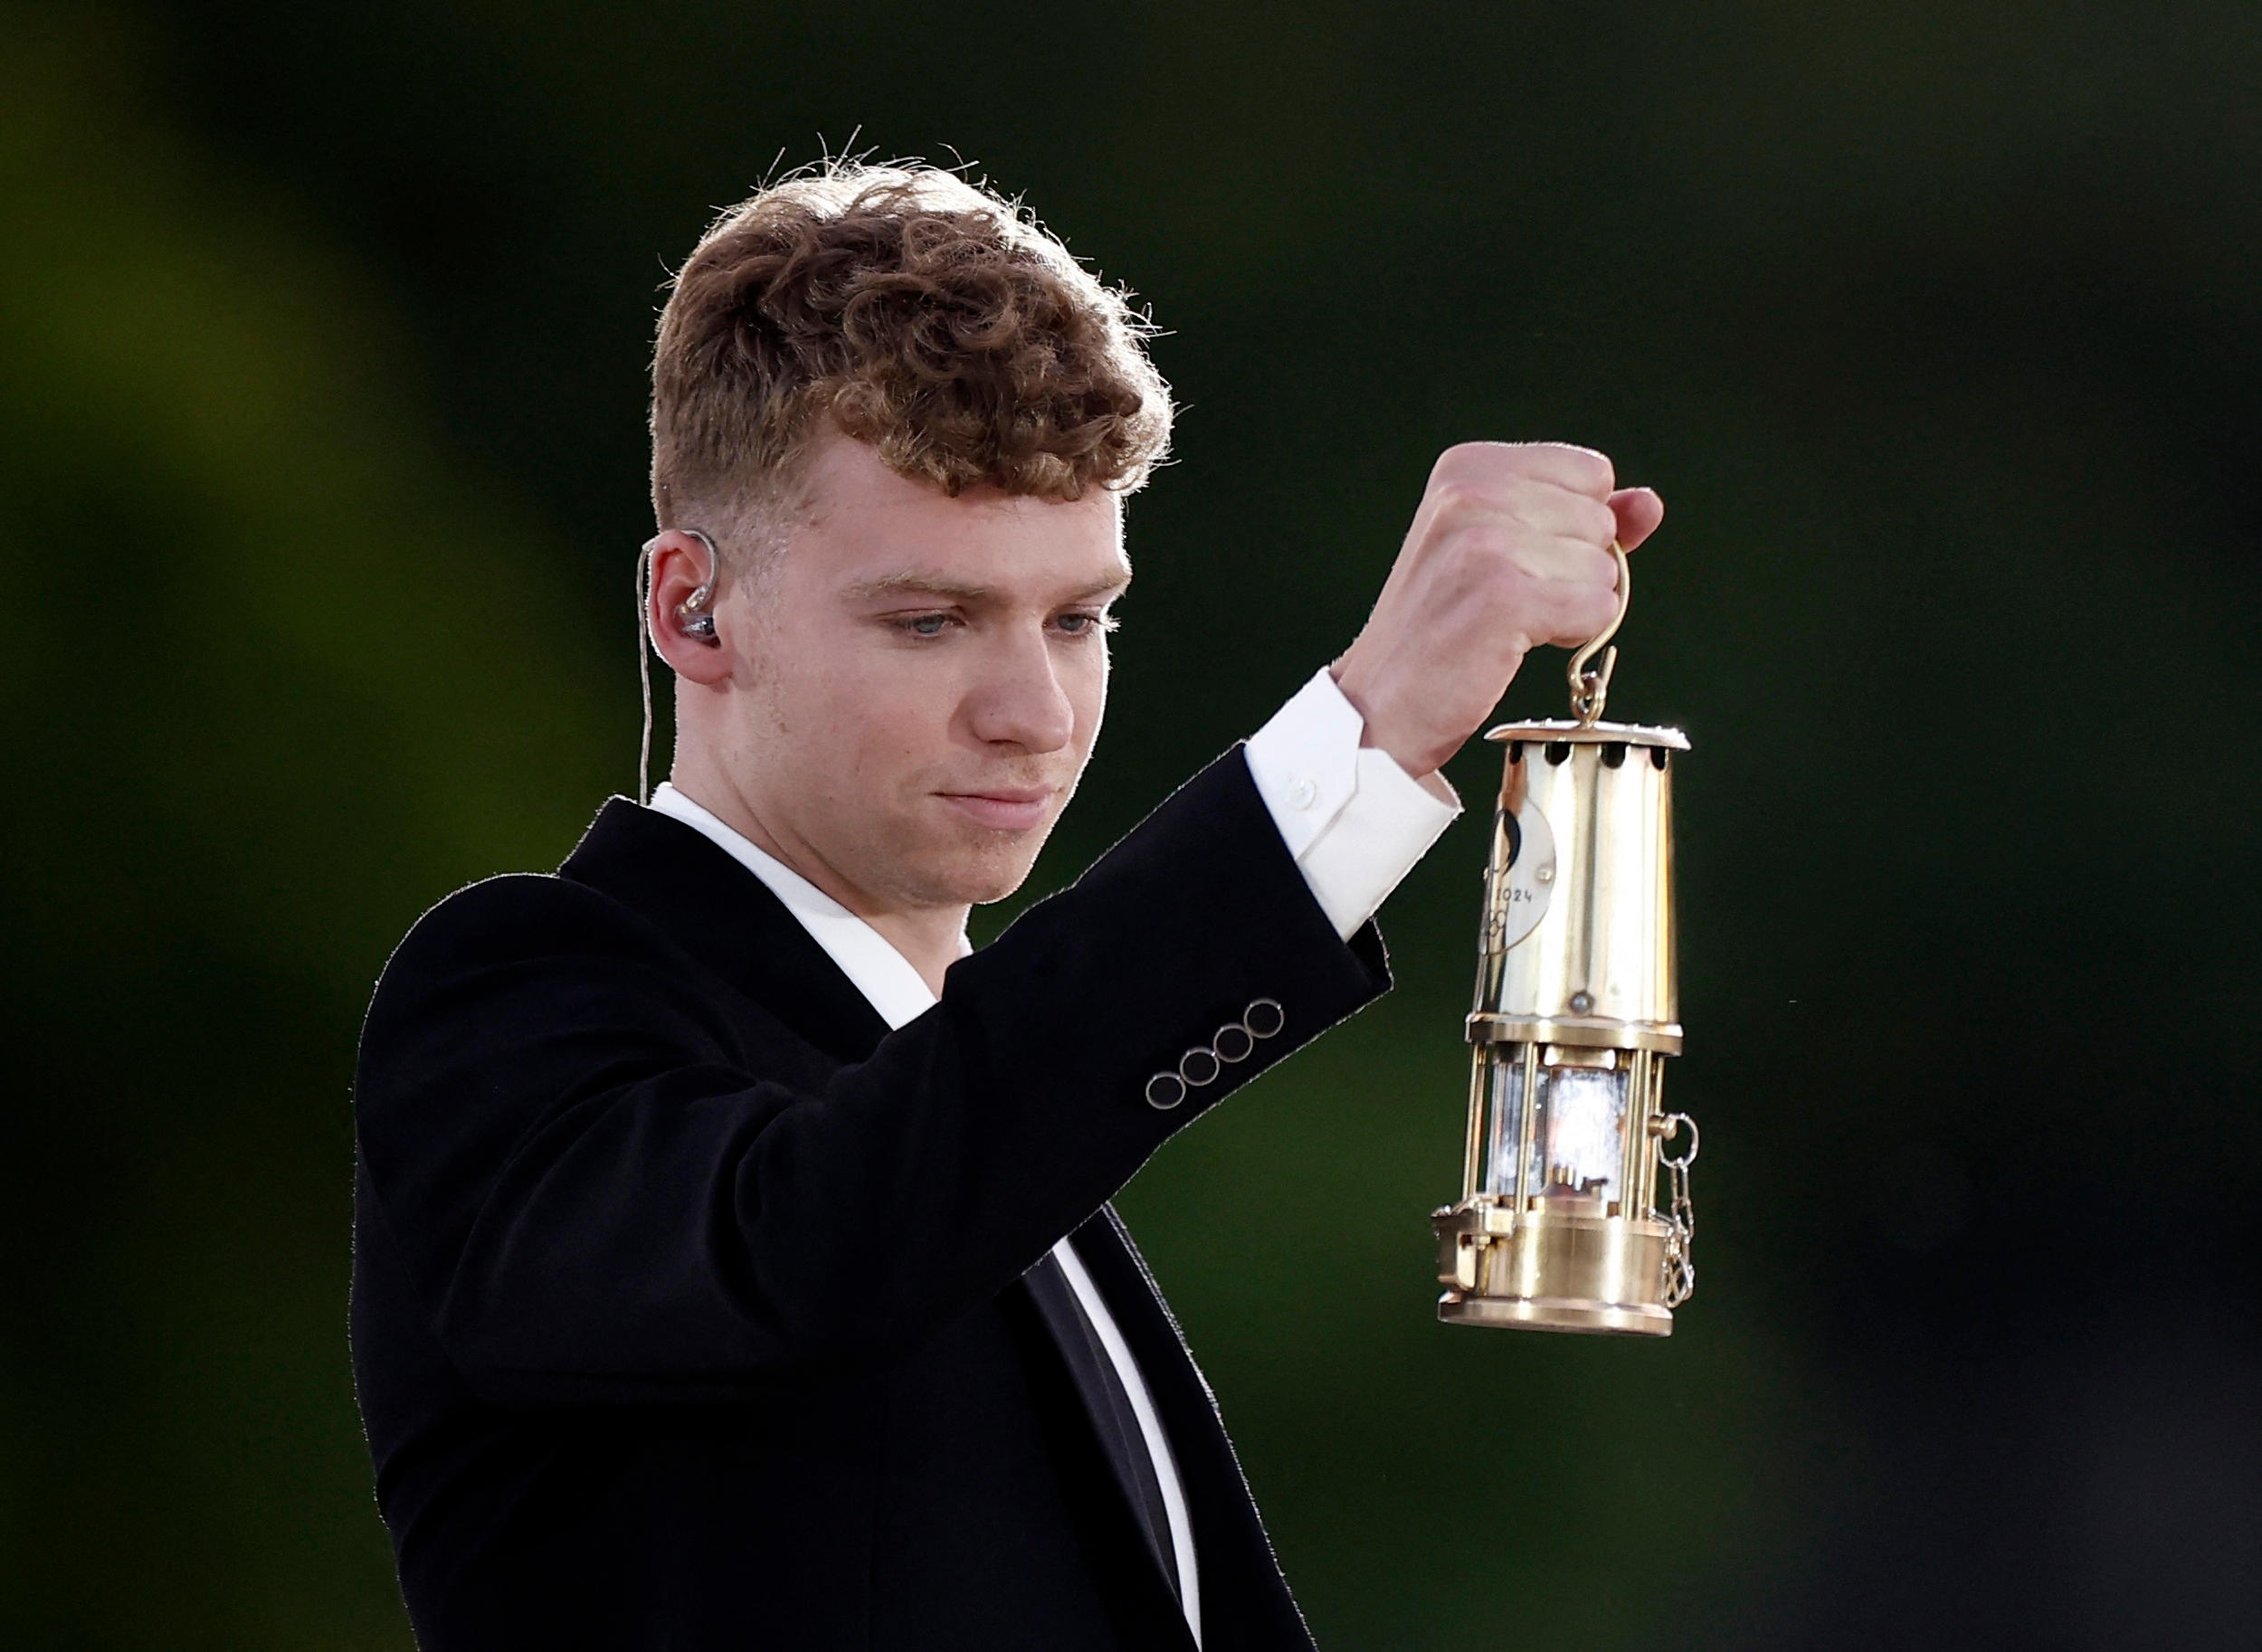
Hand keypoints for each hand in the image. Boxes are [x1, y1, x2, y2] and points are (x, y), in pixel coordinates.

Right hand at [1331, 442, 1662, 777]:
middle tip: (1504, 599)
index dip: (1572, 528)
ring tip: (1506, 623)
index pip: (1591, 473)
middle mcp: (1472, 492)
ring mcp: (1486, 542)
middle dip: (1572, 569)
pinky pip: (1598, 609)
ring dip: (1570, 607)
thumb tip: (1648, 503)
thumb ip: (1579, 517)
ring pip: (1604, 568)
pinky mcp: (1504, 596)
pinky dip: (1571, 636)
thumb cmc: (1443, 626)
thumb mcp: (1503, 547)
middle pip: (1601, 521)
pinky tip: (1516, 643)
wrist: (1381, 701)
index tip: (1516, 560)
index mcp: (1468, 466)